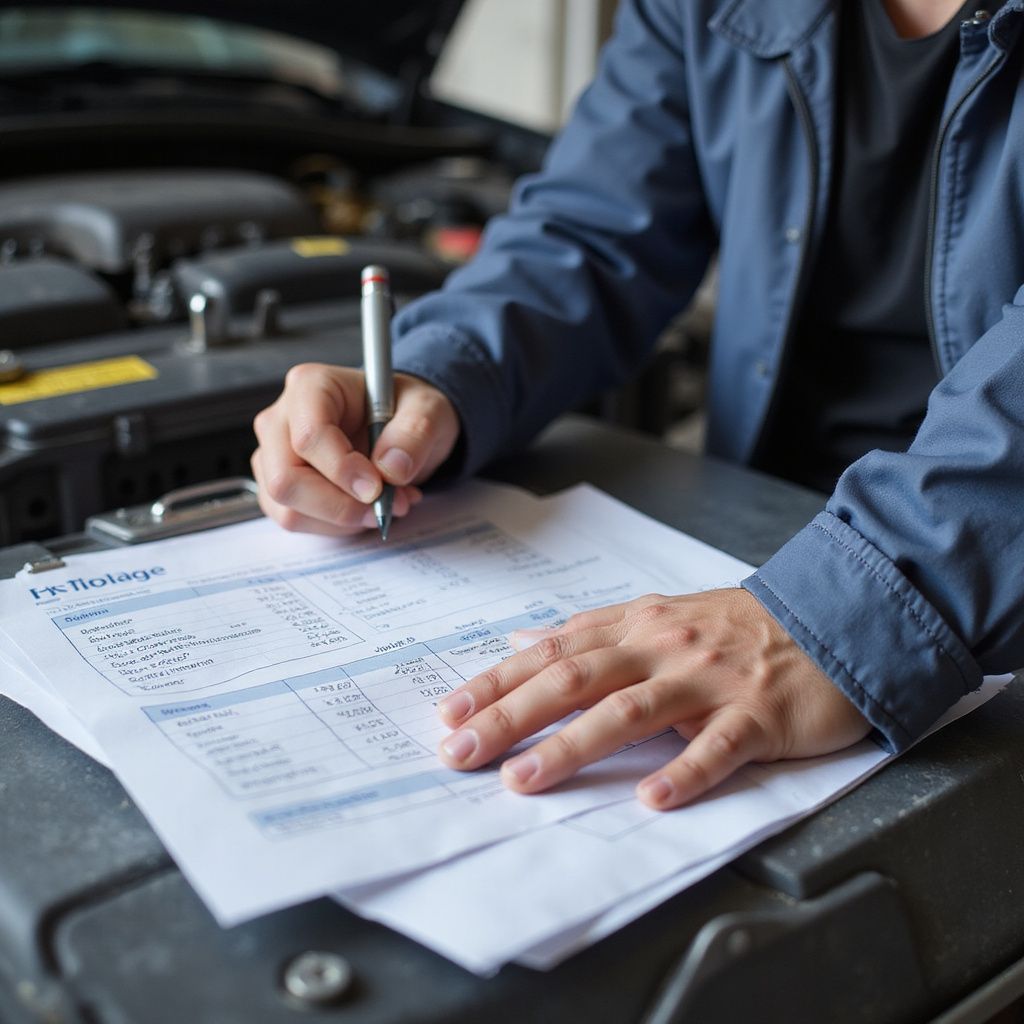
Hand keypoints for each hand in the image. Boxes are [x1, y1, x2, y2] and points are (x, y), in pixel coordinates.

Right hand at [252, 364, 459, 534]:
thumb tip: (391, 469)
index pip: (309, 436)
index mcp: (312, 386)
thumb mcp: (427, 409)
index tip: (377, 488)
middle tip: (386, 505)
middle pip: (286, 479)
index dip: (342, 470)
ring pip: (288, 508)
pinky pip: (295, 519)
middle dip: (340, 505)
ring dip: (342, 518)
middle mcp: (282, 418)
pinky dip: (336, 525)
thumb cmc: (404, 408)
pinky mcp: (281, 484)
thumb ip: (415, 433)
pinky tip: (365, 508)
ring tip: (386, 504)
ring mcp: (275, 454)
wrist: (398, 423)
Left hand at [436, 589, 870, 808]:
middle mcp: (662, 648)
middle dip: (511, 716)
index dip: (498, 683)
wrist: (829, 621)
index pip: (552, 654)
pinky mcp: (757, 715)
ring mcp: (709, 681)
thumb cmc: (735, 627)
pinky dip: (685, 771)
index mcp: (636, 626)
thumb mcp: (658, 616)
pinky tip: (652, 798)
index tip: (450, 714)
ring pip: (631, 711)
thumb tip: (523, 641)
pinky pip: (718, 746)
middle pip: (575, 680)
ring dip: (573, 746)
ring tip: (524, 779)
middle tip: (461, 752)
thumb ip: (592, 630)